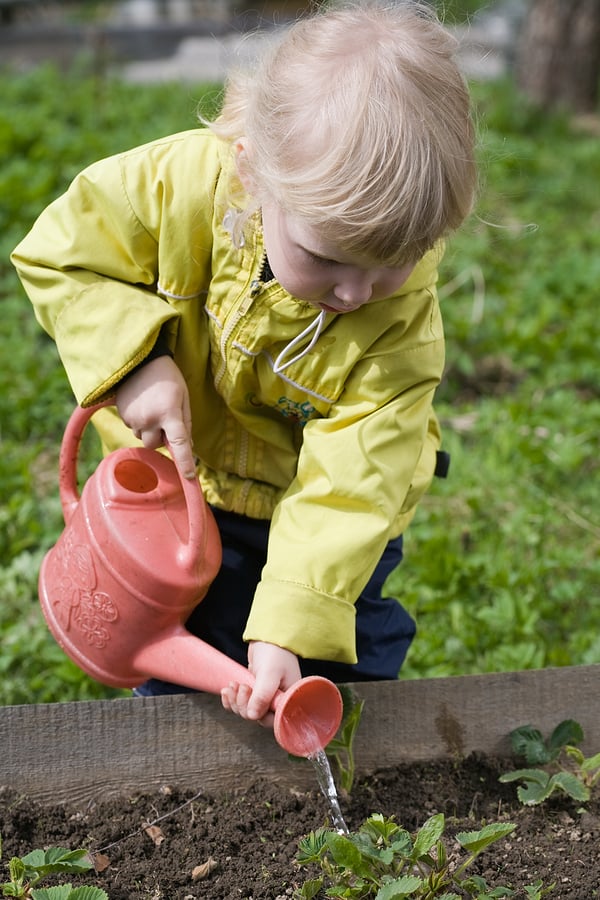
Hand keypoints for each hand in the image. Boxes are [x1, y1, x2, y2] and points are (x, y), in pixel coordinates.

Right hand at [116, 355, 195, 477]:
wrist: (140, 360)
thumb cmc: (168, 377)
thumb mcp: (184, 397)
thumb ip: (186, 423)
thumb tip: (189, 447)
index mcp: (169, 413)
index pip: (179, 443)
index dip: (185, 462)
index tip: (189, 478)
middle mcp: (150, 419)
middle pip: (156, 445)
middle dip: (161, 438)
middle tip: (166, 419)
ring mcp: (133, 418)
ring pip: (144, 438)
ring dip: (150, 430)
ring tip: (153, 407)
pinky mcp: (122, 415)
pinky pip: (133, 428)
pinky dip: (140, 422)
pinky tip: (142, 405)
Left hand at [220, 641, 300, 726]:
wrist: (268, 637)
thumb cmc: (275, 652)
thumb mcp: (270, 673)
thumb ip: (263, 695)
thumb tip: (253, 716)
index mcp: (287, 700)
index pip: (271, 719)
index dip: (257, 713)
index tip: (249, 694)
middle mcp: (277, 702)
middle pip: (256, 717)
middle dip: (243, 704)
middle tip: (241, 687)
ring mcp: (264, 698)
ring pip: (246, 711)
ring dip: (235, 701)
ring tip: (233, 685)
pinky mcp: (254, 692)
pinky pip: (240, 704)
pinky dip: (231, 700)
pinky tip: (227, 691)